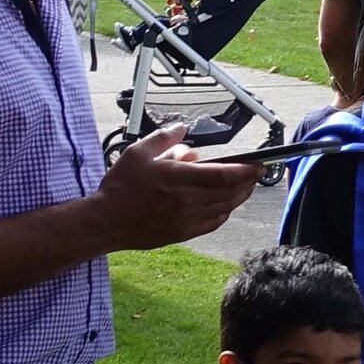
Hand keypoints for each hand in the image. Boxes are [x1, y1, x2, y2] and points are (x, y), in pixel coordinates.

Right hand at [90, 127, 261, 250]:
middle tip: (256, 173)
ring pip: (224, 208)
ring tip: (245, 187)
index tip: (258, 164)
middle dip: (247, 182)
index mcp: (179, 179)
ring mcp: (186, 219)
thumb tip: (182, 130)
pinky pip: (213, 223)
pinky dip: (224, 213)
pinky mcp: (182, 233)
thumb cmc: (120, 187)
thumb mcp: (138, 153)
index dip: (246, 170)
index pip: (224, 174)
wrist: (105, 221)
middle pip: (230, 192)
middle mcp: (187, 201)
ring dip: (239, 197)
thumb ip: (163, 139)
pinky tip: (225, 206)